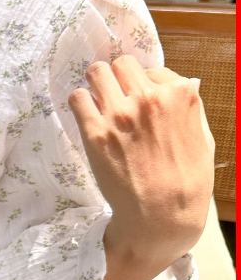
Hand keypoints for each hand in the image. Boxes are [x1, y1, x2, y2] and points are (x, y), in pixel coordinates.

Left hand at [68, 55, 213, 279]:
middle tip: (113, 96)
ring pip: (96, 73)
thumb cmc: (187, 181)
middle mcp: (149, 98)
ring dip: (95, 85)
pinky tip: (85, 114)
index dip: (142, 85)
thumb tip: (177, 88)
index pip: (152, 71)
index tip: (136, 100)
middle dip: (116, 78)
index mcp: (180, 95)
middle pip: (121, 64)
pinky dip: (79, 102)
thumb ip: (187, 107)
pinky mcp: (95, 132)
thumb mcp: (202, 136)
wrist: (162, 215)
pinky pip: (77, 98)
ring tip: (96, 102)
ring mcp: (120, 114)